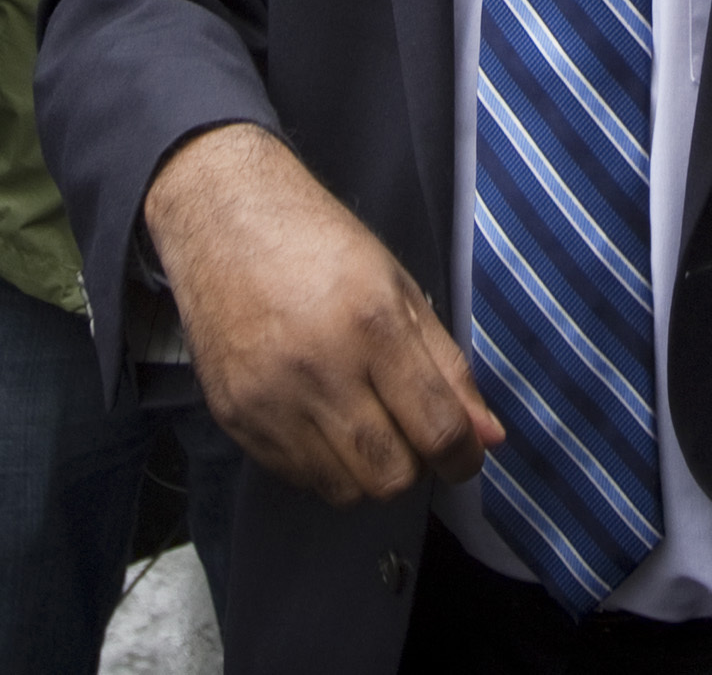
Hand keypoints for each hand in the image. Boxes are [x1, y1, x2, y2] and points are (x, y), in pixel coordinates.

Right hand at [143, 124, 501, 504]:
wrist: (223, 220)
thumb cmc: (321, 244)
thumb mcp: (401, 289)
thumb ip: (448, 368)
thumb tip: (488, 438)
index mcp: (372, 324)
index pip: (437, 429)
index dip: (464, 456)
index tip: (465, 453)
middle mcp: (319, 368)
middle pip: (390, 476)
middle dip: (415, 466)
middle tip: (410, 432)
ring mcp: (269, 399)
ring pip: (344, 491)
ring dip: (367, 470)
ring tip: (363, 423)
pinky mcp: (234, 417)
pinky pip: (297, 477)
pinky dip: (322, 464)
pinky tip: (321, 418)